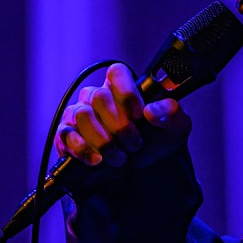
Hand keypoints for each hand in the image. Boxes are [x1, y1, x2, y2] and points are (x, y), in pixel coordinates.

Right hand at [55, 62, 191, 167]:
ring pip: (83, 116)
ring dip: (104, 140)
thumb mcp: (176, 127)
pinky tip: (98, 160)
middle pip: (100, 97)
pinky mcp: (66, 135)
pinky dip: (84, 149)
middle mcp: (97, 96)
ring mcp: (79, 114)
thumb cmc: (159, 140)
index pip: (117, 73)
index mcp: (122, 87)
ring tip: (120, 157)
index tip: (139, 114)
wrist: (146, 170)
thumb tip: (151, 110)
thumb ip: (171, 113)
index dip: (126, 92)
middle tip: (135, 144)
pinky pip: (66, 135)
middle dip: (120, 126)